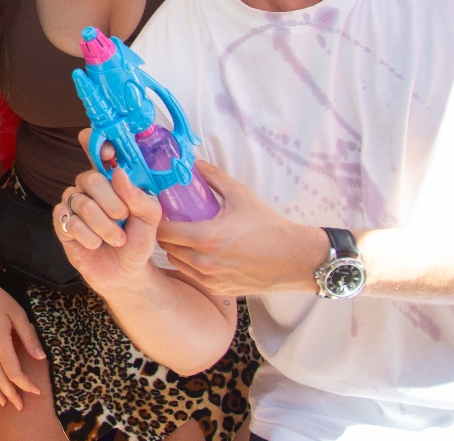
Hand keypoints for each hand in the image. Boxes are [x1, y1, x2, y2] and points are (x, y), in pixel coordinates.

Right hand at [0, 275, 45, 409]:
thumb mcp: (18, 314)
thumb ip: (29, 337)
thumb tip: (41, 358)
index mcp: (0, 344)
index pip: (15, 373)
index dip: (26, 385)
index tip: (37, 392)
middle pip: (0, 380)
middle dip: (11, 394)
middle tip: (21, 407)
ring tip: (4, 403)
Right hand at [54, 159, 162, 295]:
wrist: (125, 272)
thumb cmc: (138, 240)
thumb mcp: (150, 218)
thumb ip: (139, 196)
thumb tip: (120, 173)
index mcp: (111, 178)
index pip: (96, 148)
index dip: (97, 143)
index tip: (109, 153)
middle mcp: (88, 186)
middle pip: (90, 179)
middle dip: (112, 204)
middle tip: (124, 218)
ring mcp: (73, 203)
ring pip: (83, 205)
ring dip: (106, 228)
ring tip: (116, 239)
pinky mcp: (61, 223)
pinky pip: (71, 223)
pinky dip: (90, 237)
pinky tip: (96, 244)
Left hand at [156, 161, 326, 295]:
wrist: (295, 259)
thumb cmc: (269, 227)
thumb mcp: (241, 196)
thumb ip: (214, 177)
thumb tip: (196, 163)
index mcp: (205, 237)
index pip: (163, 231)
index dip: (158, 220)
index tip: (163, 211)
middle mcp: (204, 262)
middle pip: (166, 247)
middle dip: (165, 233)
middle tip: (172, 221)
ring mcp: (210, 278)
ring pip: (177, 262)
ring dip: (176, 249)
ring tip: (185, 236)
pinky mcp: (218, 289)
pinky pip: (192, 274)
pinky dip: (190, 263)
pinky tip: (200, 251)